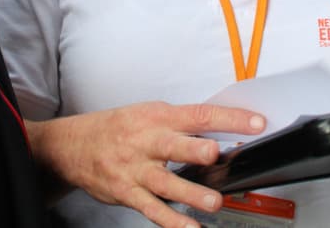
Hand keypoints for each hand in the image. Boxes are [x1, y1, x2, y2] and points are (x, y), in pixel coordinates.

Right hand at [27, 102, 265, 227]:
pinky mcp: (127, 193)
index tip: (256, 123)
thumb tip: (223, 130)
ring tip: (213, 202)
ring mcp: (136, 169)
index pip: (199, 114)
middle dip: (195, 151)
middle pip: (174, 145)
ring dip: (189, 194)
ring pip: (164, 183)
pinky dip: (171, 222)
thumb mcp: (150, 113)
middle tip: (216, 156)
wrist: (73, 146)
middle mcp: (147, 141)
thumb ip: (184, 124)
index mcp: (158, 116)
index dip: (229, 118)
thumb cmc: (119, 128)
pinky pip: (152, 210)